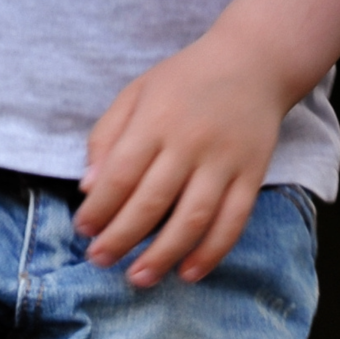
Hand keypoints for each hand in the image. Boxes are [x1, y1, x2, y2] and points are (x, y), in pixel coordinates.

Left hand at [74, 25, 300, 287]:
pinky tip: (189, 272)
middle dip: (121, 238)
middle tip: (99, 260)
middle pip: (152, 202)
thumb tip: (88, 187)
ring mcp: (225, 160)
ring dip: (164, 254)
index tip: (83, 231)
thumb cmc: (185, 80)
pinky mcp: (253, 172)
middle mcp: (191, 142)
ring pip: (193, 218)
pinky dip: (213, 251)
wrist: (255, 60)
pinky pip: (234, 220)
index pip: (120, 176)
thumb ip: (106, 136)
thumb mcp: (136, 93)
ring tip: (138, 278)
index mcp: (155, 121)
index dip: (98, 210)